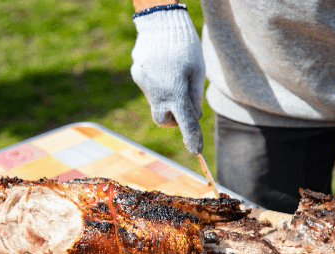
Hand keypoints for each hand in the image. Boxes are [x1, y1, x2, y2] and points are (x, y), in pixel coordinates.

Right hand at [131, 5, 204, 153]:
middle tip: (184, 104)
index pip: (185, 121)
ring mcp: (144, 84)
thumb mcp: (197, 71)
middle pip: (164, 120)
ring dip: (167, 100)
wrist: (160, 21)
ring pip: (157, 104)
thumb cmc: (185, 46)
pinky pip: (150, 89)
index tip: (196, 151)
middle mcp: (157, 91)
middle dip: (174, 118)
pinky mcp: (137, 76)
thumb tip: (193, 117)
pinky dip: (158, 85)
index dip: (191, 137)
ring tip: (173, 78)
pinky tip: (162, 68)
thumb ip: (194, 97)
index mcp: (176, 90)